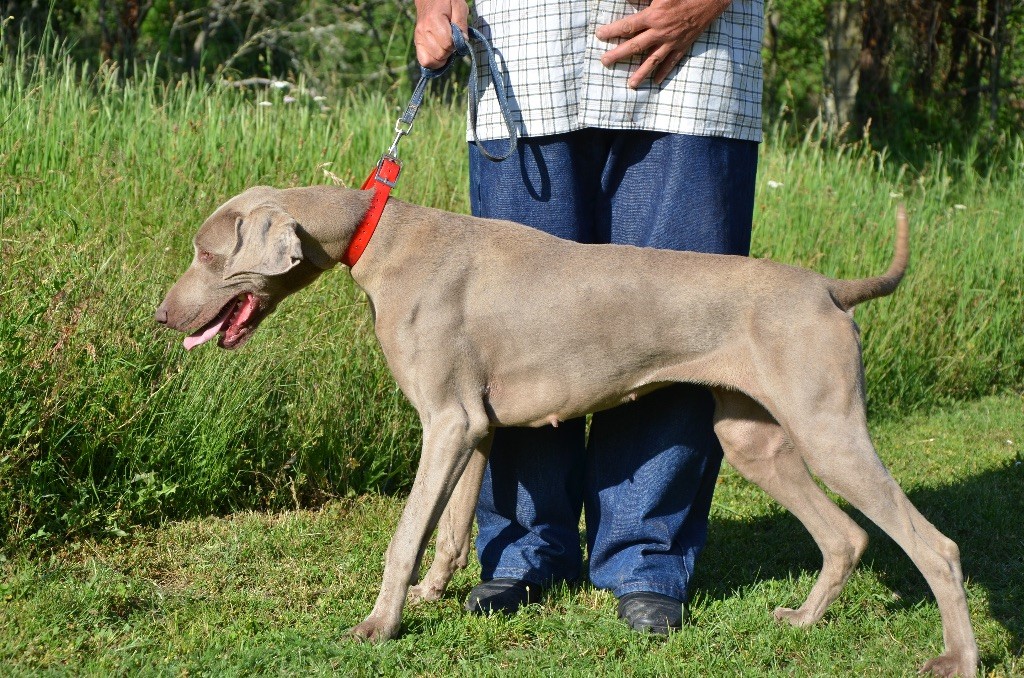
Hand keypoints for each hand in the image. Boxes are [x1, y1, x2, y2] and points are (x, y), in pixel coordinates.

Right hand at [413, 0, 469, 68]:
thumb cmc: (446, 1)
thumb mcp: (459, 6)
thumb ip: (462, 23)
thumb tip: (464, 41)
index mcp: (434, 20)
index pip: (448, 44)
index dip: (456, 44)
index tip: (458, 37)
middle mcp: (423, 31)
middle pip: (440, 55)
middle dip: (450, 52)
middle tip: (452, 42)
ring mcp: (418, 38)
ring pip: (432, 61)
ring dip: (442, 58)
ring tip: (445, 47)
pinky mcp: (417, 43)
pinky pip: (424, 61)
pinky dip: (433, 61)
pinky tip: (439, 54)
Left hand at [596, 0, 730, 88]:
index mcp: (654, 16)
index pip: (628, 26)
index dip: (612, 31)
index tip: (599, 35)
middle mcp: (661, 32)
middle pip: (635, 46)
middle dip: (618, 55)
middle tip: (604, 62)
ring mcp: (672, 41)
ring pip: (653, 60)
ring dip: (640, 73)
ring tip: (630, 85)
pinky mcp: (683, 46)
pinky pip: (672, 62)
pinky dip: (664, 72)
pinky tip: (656, 81)